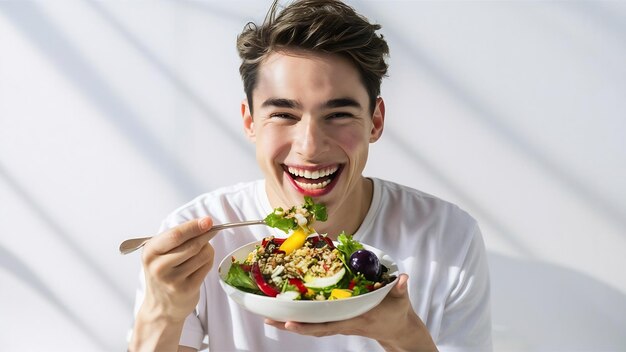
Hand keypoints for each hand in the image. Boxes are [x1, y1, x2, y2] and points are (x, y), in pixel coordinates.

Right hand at [140, 216, 215, 322]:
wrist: (161, 307)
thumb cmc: (163, 273)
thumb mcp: (161, 253)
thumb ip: (178, 237)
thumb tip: (205, 223)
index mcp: (150, 252)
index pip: (175, 235)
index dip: (194, 226)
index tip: (208, 221)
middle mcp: (159, 267)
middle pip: (192, 245)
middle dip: (206, 235)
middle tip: (212, 230)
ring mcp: (173, 280)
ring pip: (202, 255)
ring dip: (207, 249)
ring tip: (202, 251)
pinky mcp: (187, 289)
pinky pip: (206, 267)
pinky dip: (208, 261)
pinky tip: (202, 263)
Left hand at [265, 274, 437, 351]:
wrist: (397, 330)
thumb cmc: (397, 313)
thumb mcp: (400, 300)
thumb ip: (400, 288)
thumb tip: (404, 278)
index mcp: (355, 319)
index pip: (328, 324)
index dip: (309, 325)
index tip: (291, 322)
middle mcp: (343, 323)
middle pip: (313, 328)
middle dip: (291, 324)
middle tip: (269, 319)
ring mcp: (339, 324)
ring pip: (311, 327)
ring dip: (290, 322)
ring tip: (269, 317)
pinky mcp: (337, 321)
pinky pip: (316, 323)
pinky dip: (301, 320)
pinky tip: (286, 314)